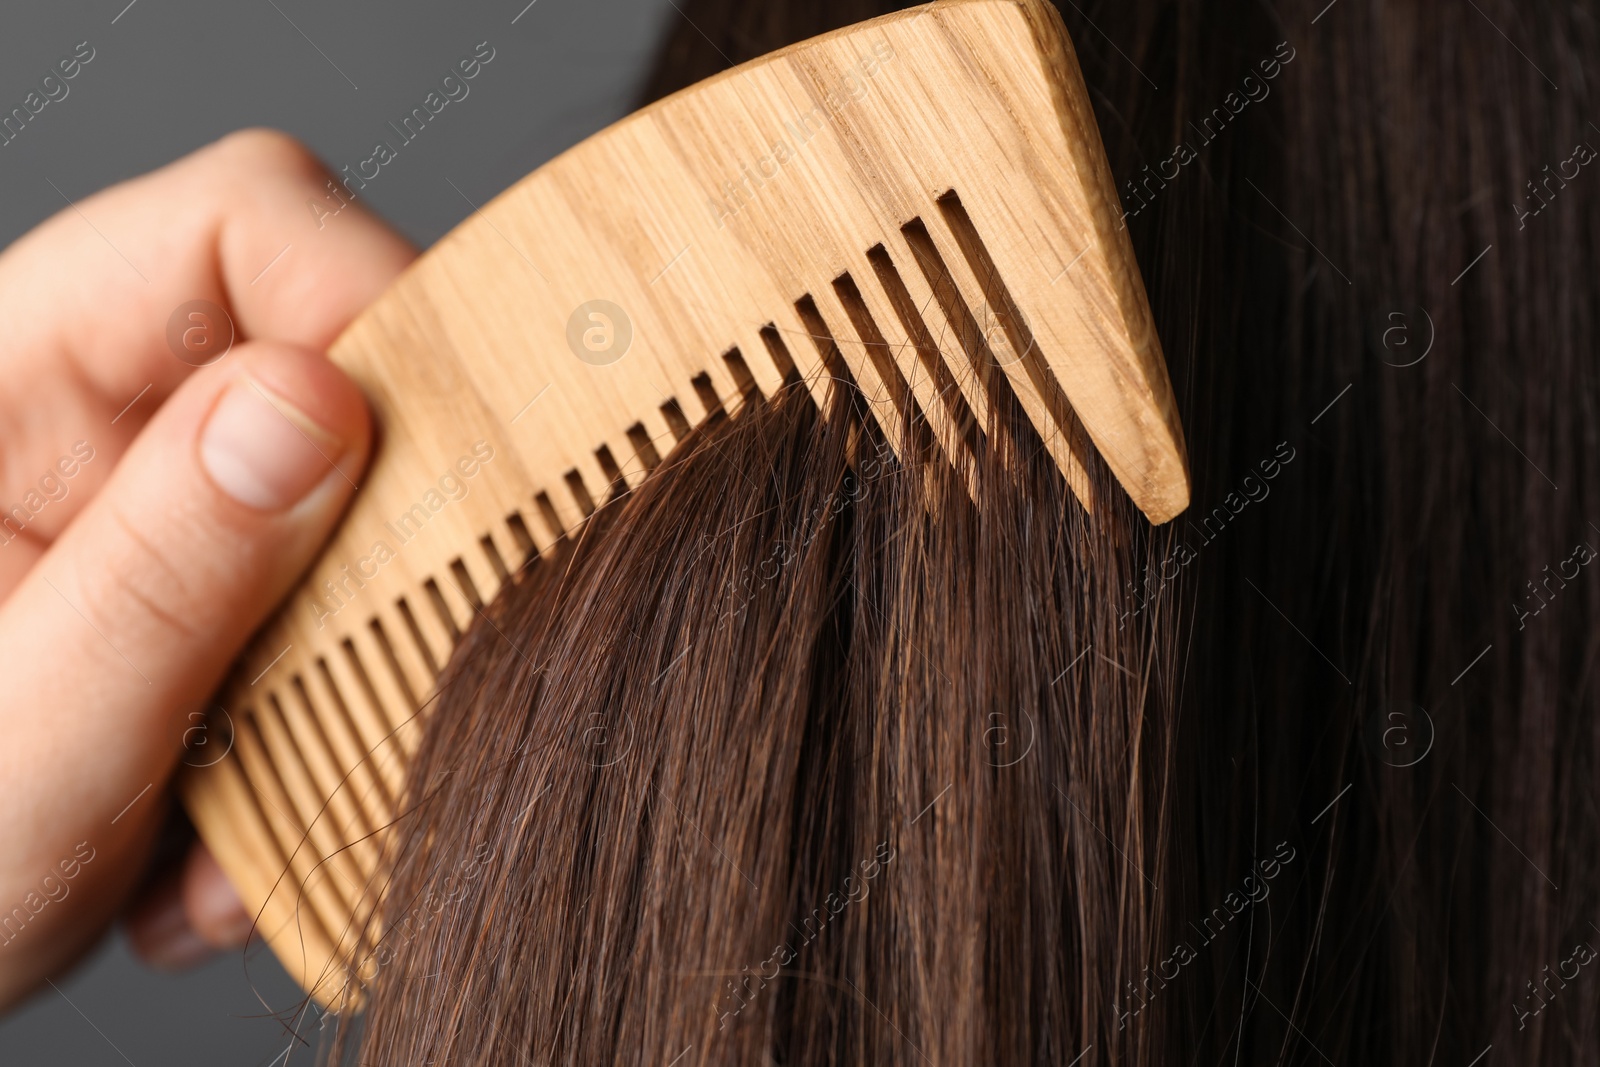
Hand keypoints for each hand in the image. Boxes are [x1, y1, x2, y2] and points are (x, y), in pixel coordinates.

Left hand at [0, 129, 414, 1007]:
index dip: (373, 298)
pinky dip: (325, 736)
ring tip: (241, 826)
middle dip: (386, 547)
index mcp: (8, 384)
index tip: (462, 445)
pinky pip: (344, 611)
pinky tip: (221, 842)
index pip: (236, 229)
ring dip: (349, 677)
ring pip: (366, 510)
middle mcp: (99, 420)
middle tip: (364, 686)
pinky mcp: (210, 595)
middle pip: (336, 362)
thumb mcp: (19, 752)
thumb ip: (157, 579)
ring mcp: (164, 510)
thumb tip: (318, 405)